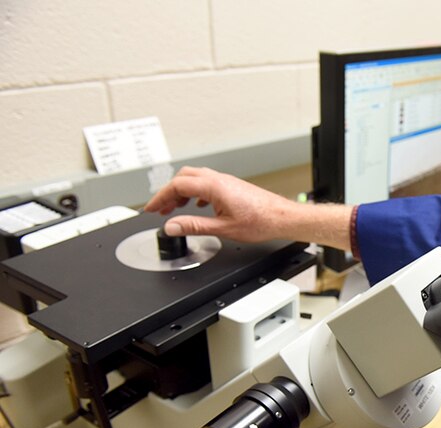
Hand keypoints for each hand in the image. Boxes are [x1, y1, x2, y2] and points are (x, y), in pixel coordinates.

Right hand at [143, 166, 299, 242]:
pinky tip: (198, 206)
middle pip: (184, 178)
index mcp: (213, 187)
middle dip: (169, 192)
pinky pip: (208, 184)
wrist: (281, 217)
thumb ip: (194, 226)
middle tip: (161, 208)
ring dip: (182, 192)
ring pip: (196, 179)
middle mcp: (219, 180)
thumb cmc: (260, 221)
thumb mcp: (222, 228)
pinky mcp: (233, 187)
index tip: (150, 208)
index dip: (160, 197)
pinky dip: (196, 193)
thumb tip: (172, 226)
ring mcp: (226, 182)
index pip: (177, 185)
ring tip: (175, 208)